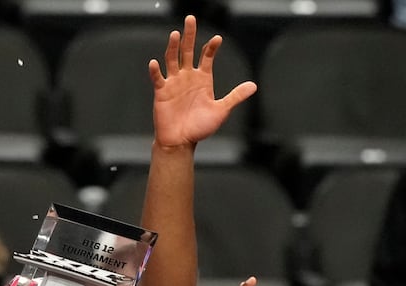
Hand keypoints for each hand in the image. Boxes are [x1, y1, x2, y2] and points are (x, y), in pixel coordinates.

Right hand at [149, 15, 256, 148]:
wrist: (181, 142)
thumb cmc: (200, 128)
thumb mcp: (221, 111)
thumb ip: (235, 96)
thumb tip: (254, 86)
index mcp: (203, 79)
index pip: (207, 56)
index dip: (211, 47)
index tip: (217, 40)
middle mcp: (187, 77)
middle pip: (188, 51)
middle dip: (190, 35)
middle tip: (191, 19)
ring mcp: (174, 83)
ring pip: (173, 59)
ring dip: (173, 47)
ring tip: (176, 34)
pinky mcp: (161, 92)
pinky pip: (158, 79)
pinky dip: (155, 71)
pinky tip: (155, 63)